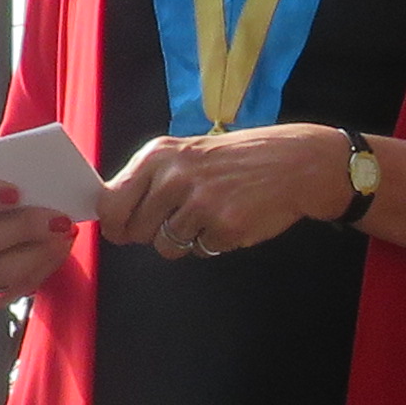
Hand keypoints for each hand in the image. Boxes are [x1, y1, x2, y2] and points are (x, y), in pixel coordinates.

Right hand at [0, 177, 76, 309]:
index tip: (15, 191)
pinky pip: (17, 287)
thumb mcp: (0, 182)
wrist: (9, 230)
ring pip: (1, 270)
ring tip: (65, 231)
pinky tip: (60, 246)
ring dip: (39, 250)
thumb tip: (38, 174)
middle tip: (58, 217)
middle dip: (24, 227)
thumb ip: (11, 175)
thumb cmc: (1, 200)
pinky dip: (44, 265)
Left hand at [98, 124, 349, 259]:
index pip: (112, 200)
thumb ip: (150, 180)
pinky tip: (229, 218)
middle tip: (177, 219)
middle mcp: (175, 177)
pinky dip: (212, 241)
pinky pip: (199, 251)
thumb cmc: (237, 159)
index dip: (113, 223)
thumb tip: (115, 217)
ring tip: (208, 215)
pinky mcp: (224, 228)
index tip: (119, 230)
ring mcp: (200, 204)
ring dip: (184, 239)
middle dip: (151, 233)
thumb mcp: (187, 153)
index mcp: (159, 155)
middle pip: (136, 230)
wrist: (293, 163)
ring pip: (166, 247)